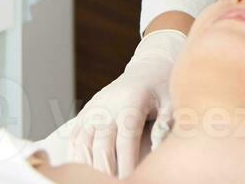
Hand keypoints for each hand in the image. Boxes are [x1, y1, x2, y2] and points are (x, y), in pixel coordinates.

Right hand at [52, 29, 186, 176]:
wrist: (146, 72)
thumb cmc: (161, 91)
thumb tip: (157, 150)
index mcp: (130, 101)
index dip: (127, 164)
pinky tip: (84, 172)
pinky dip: (76, 158)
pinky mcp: (84, 115)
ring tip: (98, 180)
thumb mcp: (171, 103)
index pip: (126, 140)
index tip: (131, 180)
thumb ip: (165, 125)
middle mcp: (107, 105)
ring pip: (83, 145)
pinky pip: (74, 140)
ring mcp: (93, 110)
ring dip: (89, 167)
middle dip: (107, 171)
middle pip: (101, 146)